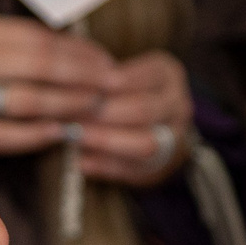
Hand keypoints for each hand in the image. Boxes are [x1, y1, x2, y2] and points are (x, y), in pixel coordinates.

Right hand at [0, 13, 117, 158]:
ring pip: (32, 98)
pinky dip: (42, 133)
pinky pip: (13, 134)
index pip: (42, 39)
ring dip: (70, 103)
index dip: (80, 51)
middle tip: (113, 85)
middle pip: (42, 65)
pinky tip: (64, 133)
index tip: (108, 61)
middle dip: (84, 76)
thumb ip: (22, 47)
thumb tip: (83, 52)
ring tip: (95, 107)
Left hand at [73, 50, 192, 185]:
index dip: (110, 84)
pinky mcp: (164, 164)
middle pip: (143, 110)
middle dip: (105, 114)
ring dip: (106, 141)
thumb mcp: (120, 75)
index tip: (81, 87)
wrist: (153, 122)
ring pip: (146, 143)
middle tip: (72, 115)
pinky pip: (136, 169)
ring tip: (76, 137)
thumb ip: (100, 81)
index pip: (140, 78)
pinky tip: (81, 162)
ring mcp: (176, 136)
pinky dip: (106, 167)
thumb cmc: (124, 91)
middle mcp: (178, 104)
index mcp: (167, 74)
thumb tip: (67, 90)